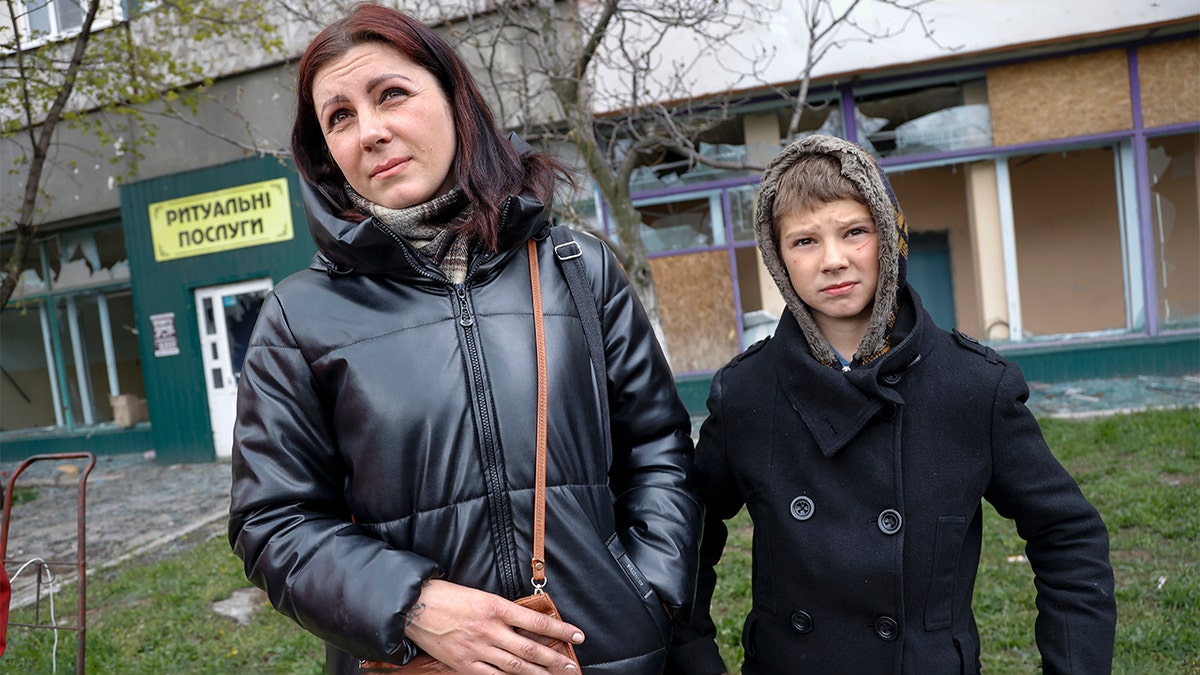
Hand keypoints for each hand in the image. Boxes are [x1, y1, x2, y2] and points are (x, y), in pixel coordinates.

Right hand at [403, 579, 584, 673]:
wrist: (415, 606)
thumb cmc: (450, 597)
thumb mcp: (482, 596)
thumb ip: (505, 612)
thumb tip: (529, 625)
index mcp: (496, 607)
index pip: (537, 622)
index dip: (560, 630)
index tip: (577, 636)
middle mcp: (489, 629)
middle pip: (530, 649)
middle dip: (554, 660)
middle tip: (572, 667)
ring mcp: (477, 649)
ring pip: (515, 666)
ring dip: (538, 674)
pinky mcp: (463, 664)